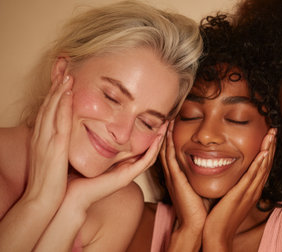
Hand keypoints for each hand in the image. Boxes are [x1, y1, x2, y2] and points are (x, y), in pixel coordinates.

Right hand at [25, 74, 72, 206]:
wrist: (41, 199)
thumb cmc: (50, 181)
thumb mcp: (53, 159)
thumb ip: (58, 147)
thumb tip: (66, 140)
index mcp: (42, 138)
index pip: (48, 110)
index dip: (54, 93)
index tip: (62, 78)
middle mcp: (41, 136)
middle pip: (48, 104)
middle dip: (55, 85)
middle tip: (64, 67)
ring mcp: (46, 140)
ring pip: (51, 109)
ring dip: (59, 90)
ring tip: (67, 74)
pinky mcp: (54, 146)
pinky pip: (58, 121)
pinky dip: (62, 105)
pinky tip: (68, 93)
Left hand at [64, 121, 166, 210]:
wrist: (70, 196)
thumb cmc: (72, 175)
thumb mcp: (83, 151)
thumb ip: (88, 139)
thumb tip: (84, 116)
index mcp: (117, 163)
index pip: (137, 147)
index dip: (146, 132)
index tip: (151, 116)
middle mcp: (125, 168)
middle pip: (147, 150)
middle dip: (157, 134)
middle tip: (164, 119)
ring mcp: (127, 173)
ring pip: (150, 155)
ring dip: (159, 140)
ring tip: (166, 125)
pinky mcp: (126, 177)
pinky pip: (145, 162)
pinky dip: (153, 149)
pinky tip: (158, 137)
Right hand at [160, 120, 205, 251]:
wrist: (196, 225)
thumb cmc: (201, 209)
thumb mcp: (201, 187)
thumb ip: (204, 175)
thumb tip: (215, 164)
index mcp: (179, 175)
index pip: (174, 152)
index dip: (173, 138)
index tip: (175, 123)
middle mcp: (174, 174)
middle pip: (167, 148)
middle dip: (167, 133)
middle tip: (167, 116)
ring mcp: (173, 176)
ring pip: (166, 150)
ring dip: (166, 135)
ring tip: (167, 119)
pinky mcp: (176, 179)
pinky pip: (169, 157)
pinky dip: (169, 144)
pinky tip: (169, 133)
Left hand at [202, 128, 276, 251]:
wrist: (217, 234)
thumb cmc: (222, 217)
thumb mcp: (232, 196)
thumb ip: (235, 184)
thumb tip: (234, 172)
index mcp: (252, 189)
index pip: (263, 166)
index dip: (268, 150)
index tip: (270, 136)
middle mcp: (254, 189)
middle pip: (266, 164)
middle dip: (272, 146)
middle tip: (275, 129)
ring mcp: (249, 192)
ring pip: (262, 167)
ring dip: (268, 150)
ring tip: (272, 134)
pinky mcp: (241, 195)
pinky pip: (252, 177)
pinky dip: (259, 164)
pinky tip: (263, 153)